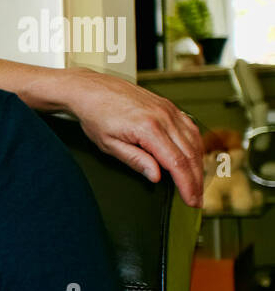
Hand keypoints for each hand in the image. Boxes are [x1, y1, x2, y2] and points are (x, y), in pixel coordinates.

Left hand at [66, 69, 202, 206]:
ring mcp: (168, 110)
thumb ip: (135, 161)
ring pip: (194, 141)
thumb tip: (157, 176)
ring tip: (196, 184)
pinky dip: (196, 146)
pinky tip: (194, 158)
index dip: (187, 185)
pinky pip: (190, 128)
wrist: (91, 90)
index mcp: (148, 128)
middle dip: (196, 180)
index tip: (192, 200)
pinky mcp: (169, 106)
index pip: (176, 163)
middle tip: (197, 200)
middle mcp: (163, 117)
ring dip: (199, 164)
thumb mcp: (109, 145)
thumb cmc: (96, 115)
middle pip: (190, 154)